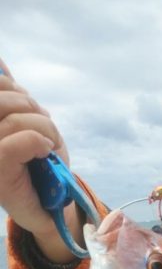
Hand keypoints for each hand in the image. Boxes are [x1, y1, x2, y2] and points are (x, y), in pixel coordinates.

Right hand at [0, 59, 82, 261]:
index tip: (28, 106)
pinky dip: (41, 140)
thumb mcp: (25, 122)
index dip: (10, 86)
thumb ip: (8, 96)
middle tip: (45, 128)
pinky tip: (46, 153)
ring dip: (44, 126)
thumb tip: (0, 61)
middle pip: (1, 98)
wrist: (50, 206)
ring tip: (48, 144)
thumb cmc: (38, 164)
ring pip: (15, 119)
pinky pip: (19, 141)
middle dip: (31, 106)